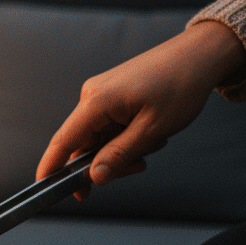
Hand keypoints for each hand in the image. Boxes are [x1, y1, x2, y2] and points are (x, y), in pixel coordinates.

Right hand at [36, 20, 245, 198]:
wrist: (200, 54)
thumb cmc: (181, 86)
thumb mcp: (152, 129)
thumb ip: (119, 155)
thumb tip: (94, 178)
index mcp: (96, 102)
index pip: (63, 141)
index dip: (51, 167)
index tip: (44, 190)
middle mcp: (92, 96)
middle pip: (83, 145)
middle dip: (106, 162)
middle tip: (138, 167)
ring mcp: (101, 94)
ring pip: (99, 138)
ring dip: (122, 149)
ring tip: (154, 141)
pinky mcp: (112, 95)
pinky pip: (109, 126)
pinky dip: (126, 137)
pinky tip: (149, 133)